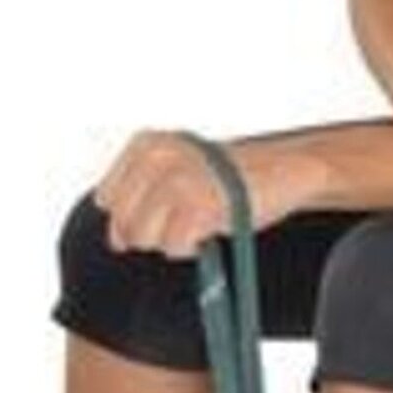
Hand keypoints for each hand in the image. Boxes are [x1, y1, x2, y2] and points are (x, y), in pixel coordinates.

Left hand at [91, 129, 313, 258]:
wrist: (285, 170)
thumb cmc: (230, 176)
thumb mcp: (175, 172)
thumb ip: (137, 200)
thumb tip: (115, 240)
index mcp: (147, 145)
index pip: (107, 198)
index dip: (134, 214)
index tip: (165, 207)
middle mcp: (158, 158)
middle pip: (123, 223)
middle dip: (153, 230)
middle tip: (186, 216)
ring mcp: (177, 181)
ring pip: (144, 238)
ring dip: (174, 238)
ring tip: (200, 218)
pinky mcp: (197, 206)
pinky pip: (174, 247)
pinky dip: (193, 247)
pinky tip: (212, 226)